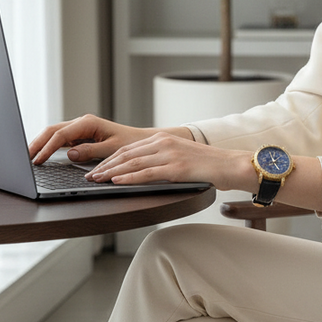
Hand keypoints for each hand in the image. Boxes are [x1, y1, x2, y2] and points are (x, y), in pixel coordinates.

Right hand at [28, 114, 153, 165]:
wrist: (140, 140)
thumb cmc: (130, 142)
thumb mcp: (112, 148)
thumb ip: (91, 150)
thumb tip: (70, 153)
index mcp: (88, 123)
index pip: (61, 135)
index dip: (47, 148)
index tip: (37, 160)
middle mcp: (82, 123)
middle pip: (52, 130)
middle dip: (37, 143)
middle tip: (24, 158)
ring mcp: (80, 129)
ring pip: (54, 133)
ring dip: (40, 143)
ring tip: (28, 157)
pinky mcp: (80, 135)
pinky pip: (60, 139)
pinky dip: (48, 145)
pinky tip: (41, 154)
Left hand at [85, 131, 252, 189]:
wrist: (232, 164)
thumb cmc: (209, 165)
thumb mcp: (182, 157)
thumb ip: (163, 159)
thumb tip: (145, 171)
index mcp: (163, 139)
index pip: (129, 149)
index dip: (110, 160)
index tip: (97, 169)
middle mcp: (164, 143)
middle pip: (126, 154)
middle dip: (105, 166)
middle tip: (90, 177)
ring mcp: (170, 155)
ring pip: (132, 163)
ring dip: (110, 173)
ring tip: (96, 181)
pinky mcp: (176, 168)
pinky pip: (147, 173)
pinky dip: (128, 178)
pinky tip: (116, 182)